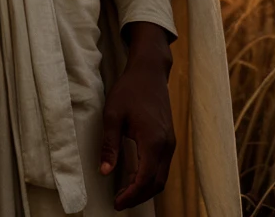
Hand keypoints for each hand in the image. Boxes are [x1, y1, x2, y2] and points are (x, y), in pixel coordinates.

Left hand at [98, 21, 174, 209]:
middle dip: (138, 196)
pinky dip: (150, 177)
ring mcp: (170, 143)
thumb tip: (104, 172)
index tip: (116, 203)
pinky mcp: (169, 139)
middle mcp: (166, 146)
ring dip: (145, 189)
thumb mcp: (113, 114)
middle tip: (119, 202)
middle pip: (156, 183)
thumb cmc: (129, 90)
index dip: (131, 195)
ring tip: (125, 193)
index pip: (145, 179)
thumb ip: (109, 144)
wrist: (149, 72)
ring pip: (162, 176)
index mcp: (153, 142)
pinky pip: (162, 166)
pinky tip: (134, 176)